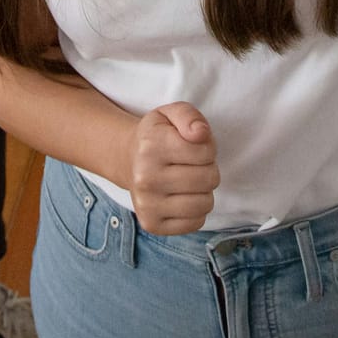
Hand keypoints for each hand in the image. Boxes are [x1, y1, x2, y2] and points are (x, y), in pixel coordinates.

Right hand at [125, 103, 218, 234]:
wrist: (128, 160)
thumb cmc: (157, 136)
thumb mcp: (170, 113)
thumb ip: (189, 116)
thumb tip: (200, 133)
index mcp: (151, 146)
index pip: (205, 152)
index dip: (208, 147)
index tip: (193, 146)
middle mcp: (145, 177)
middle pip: (208, 179)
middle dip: (208, 169)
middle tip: (192, 164)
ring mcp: (146, 204)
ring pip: (205, 204)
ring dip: (204, 191)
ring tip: (189, 180)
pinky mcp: (152, 224)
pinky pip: (196, 223)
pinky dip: (196, 211)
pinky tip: (182, 197)